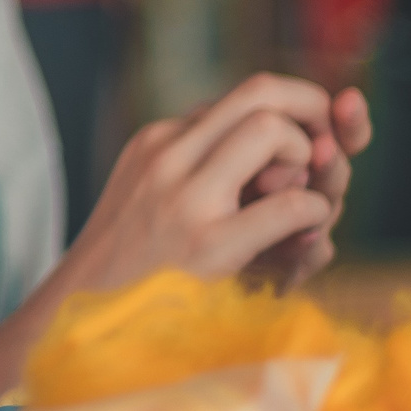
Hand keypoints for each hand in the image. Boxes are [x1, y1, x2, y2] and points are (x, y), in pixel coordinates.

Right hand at [65, 74, 362, 295]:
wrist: (82, 319)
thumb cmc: (131, 269)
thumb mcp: (154, 199)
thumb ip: (204, 170)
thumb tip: (284, 159)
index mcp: (158, 141)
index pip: (241, 97)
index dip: (292, 107)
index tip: (311, 138)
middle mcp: (167, 154)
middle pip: (260, 90)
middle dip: (312, 109)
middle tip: (327, 148)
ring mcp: (183, 195)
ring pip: (270, 129)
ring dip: (308, 158)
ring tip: (302, 194)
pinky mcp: (206, 243)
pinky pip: (289, 204)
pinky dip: (314, 211)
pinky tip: (307, 232)